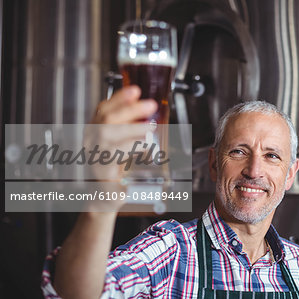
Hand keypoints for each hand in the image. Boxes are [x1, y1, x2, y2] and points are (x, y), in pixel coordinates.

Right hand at [84, 86, 158, 210]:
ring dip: (132, 128)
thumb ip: (129, 129)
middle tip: (150, 105)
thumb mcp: (121, 145)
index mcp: (95, 132)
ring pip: (107, 134)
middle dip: (130, 109)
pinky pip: (113, 156)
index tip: (135, 90)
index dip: (119, 98)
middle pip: (106, 119)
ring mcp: (95, 157)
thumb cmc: (114, 171)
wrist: (103, 199)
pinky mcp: (102, 173)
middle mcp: (91, 142)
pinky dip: (130, 148)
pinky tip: (144, 146)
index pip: (103, 109)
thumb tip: (146, 112)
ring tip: (150, 127)